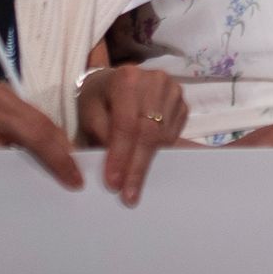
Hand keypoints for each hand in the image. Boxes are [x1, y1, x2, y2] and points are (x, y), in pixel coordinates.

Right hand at [0, 81, 82, 188]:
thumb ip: (9, 130)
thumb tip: (49, 155)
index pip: (44, 122)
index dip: (63, 148)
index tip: (75, 169)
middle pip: (41, 130)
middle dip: (59, 158)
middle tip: (71, 180)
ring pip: (22, 145)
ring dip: (38, 168)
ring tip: (50, 184)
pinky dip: (5, 178)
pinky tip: (12, 190)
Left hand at [73, 64, 192, 203]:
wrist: (115, 80)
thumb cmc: (99, 97)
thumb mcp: (90, 113)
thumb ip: (102, 135)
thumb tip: (117, 167)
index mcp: (127, 79)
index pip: (126, 124)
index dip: (121, 156)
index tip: (114, 183)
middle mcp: (155, 81)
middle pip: (149, 133)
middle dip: (137, 167)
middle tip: (128, 194)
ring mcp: (173, 92)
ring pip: (163, 137)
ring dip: (148, 163)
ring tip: (134, 185)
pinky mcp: (182, 104)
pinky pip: (173, 136)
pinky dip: (159, 153)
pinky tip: (144, 162)